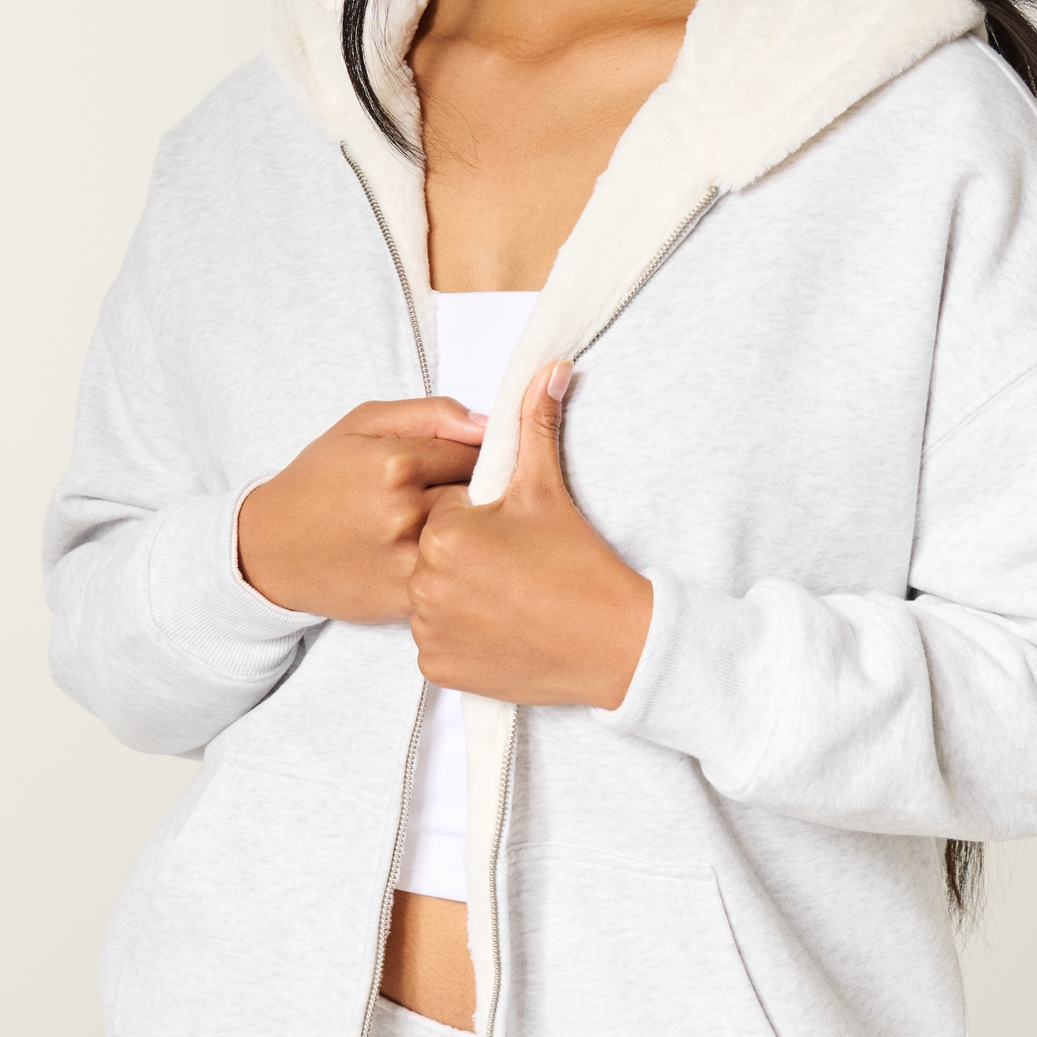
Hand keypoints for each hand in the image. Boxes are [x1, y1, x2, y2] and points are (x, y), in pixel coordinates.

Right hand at [237, 398, 486, 621]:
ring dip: (469, 533)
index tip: (458, 465)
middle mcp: (405, 513)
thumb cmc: (320, 480)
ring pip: (473, 539)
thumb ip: (431, 414)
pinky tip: (431, 558)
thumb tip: (487, 425)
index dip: (475, 456)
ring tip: (442, 528)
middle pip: (483, 496)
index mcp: (397, 463)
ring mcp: (407, 560)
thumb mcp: (362, 425)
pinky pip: (455, 575)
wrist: (269, 550)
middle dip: (477, 494)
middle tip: (447, 497)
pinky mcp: (407, 597)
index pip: (478, 451)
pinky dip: (452, 567)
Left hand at [408, 363, 653, 709]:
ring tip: (511, 598)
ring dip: (461, 596)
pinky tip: (500, 629)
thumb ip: (535, 425)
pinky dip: (461, 637)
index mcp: (444, 531)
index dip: (484, 521)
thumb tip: (548, 368)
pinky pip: (437, 642)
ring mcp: (429, 630)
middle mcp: (425, 582)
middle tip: (517, 569)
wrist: (612, 643)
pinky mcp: (439, 668)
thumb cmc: (579, 563)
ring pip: (433, 598)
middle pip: (437, 556)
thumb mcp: (547, 488)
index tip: (516, 537)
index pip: (448, 512)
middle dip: (469, 557)